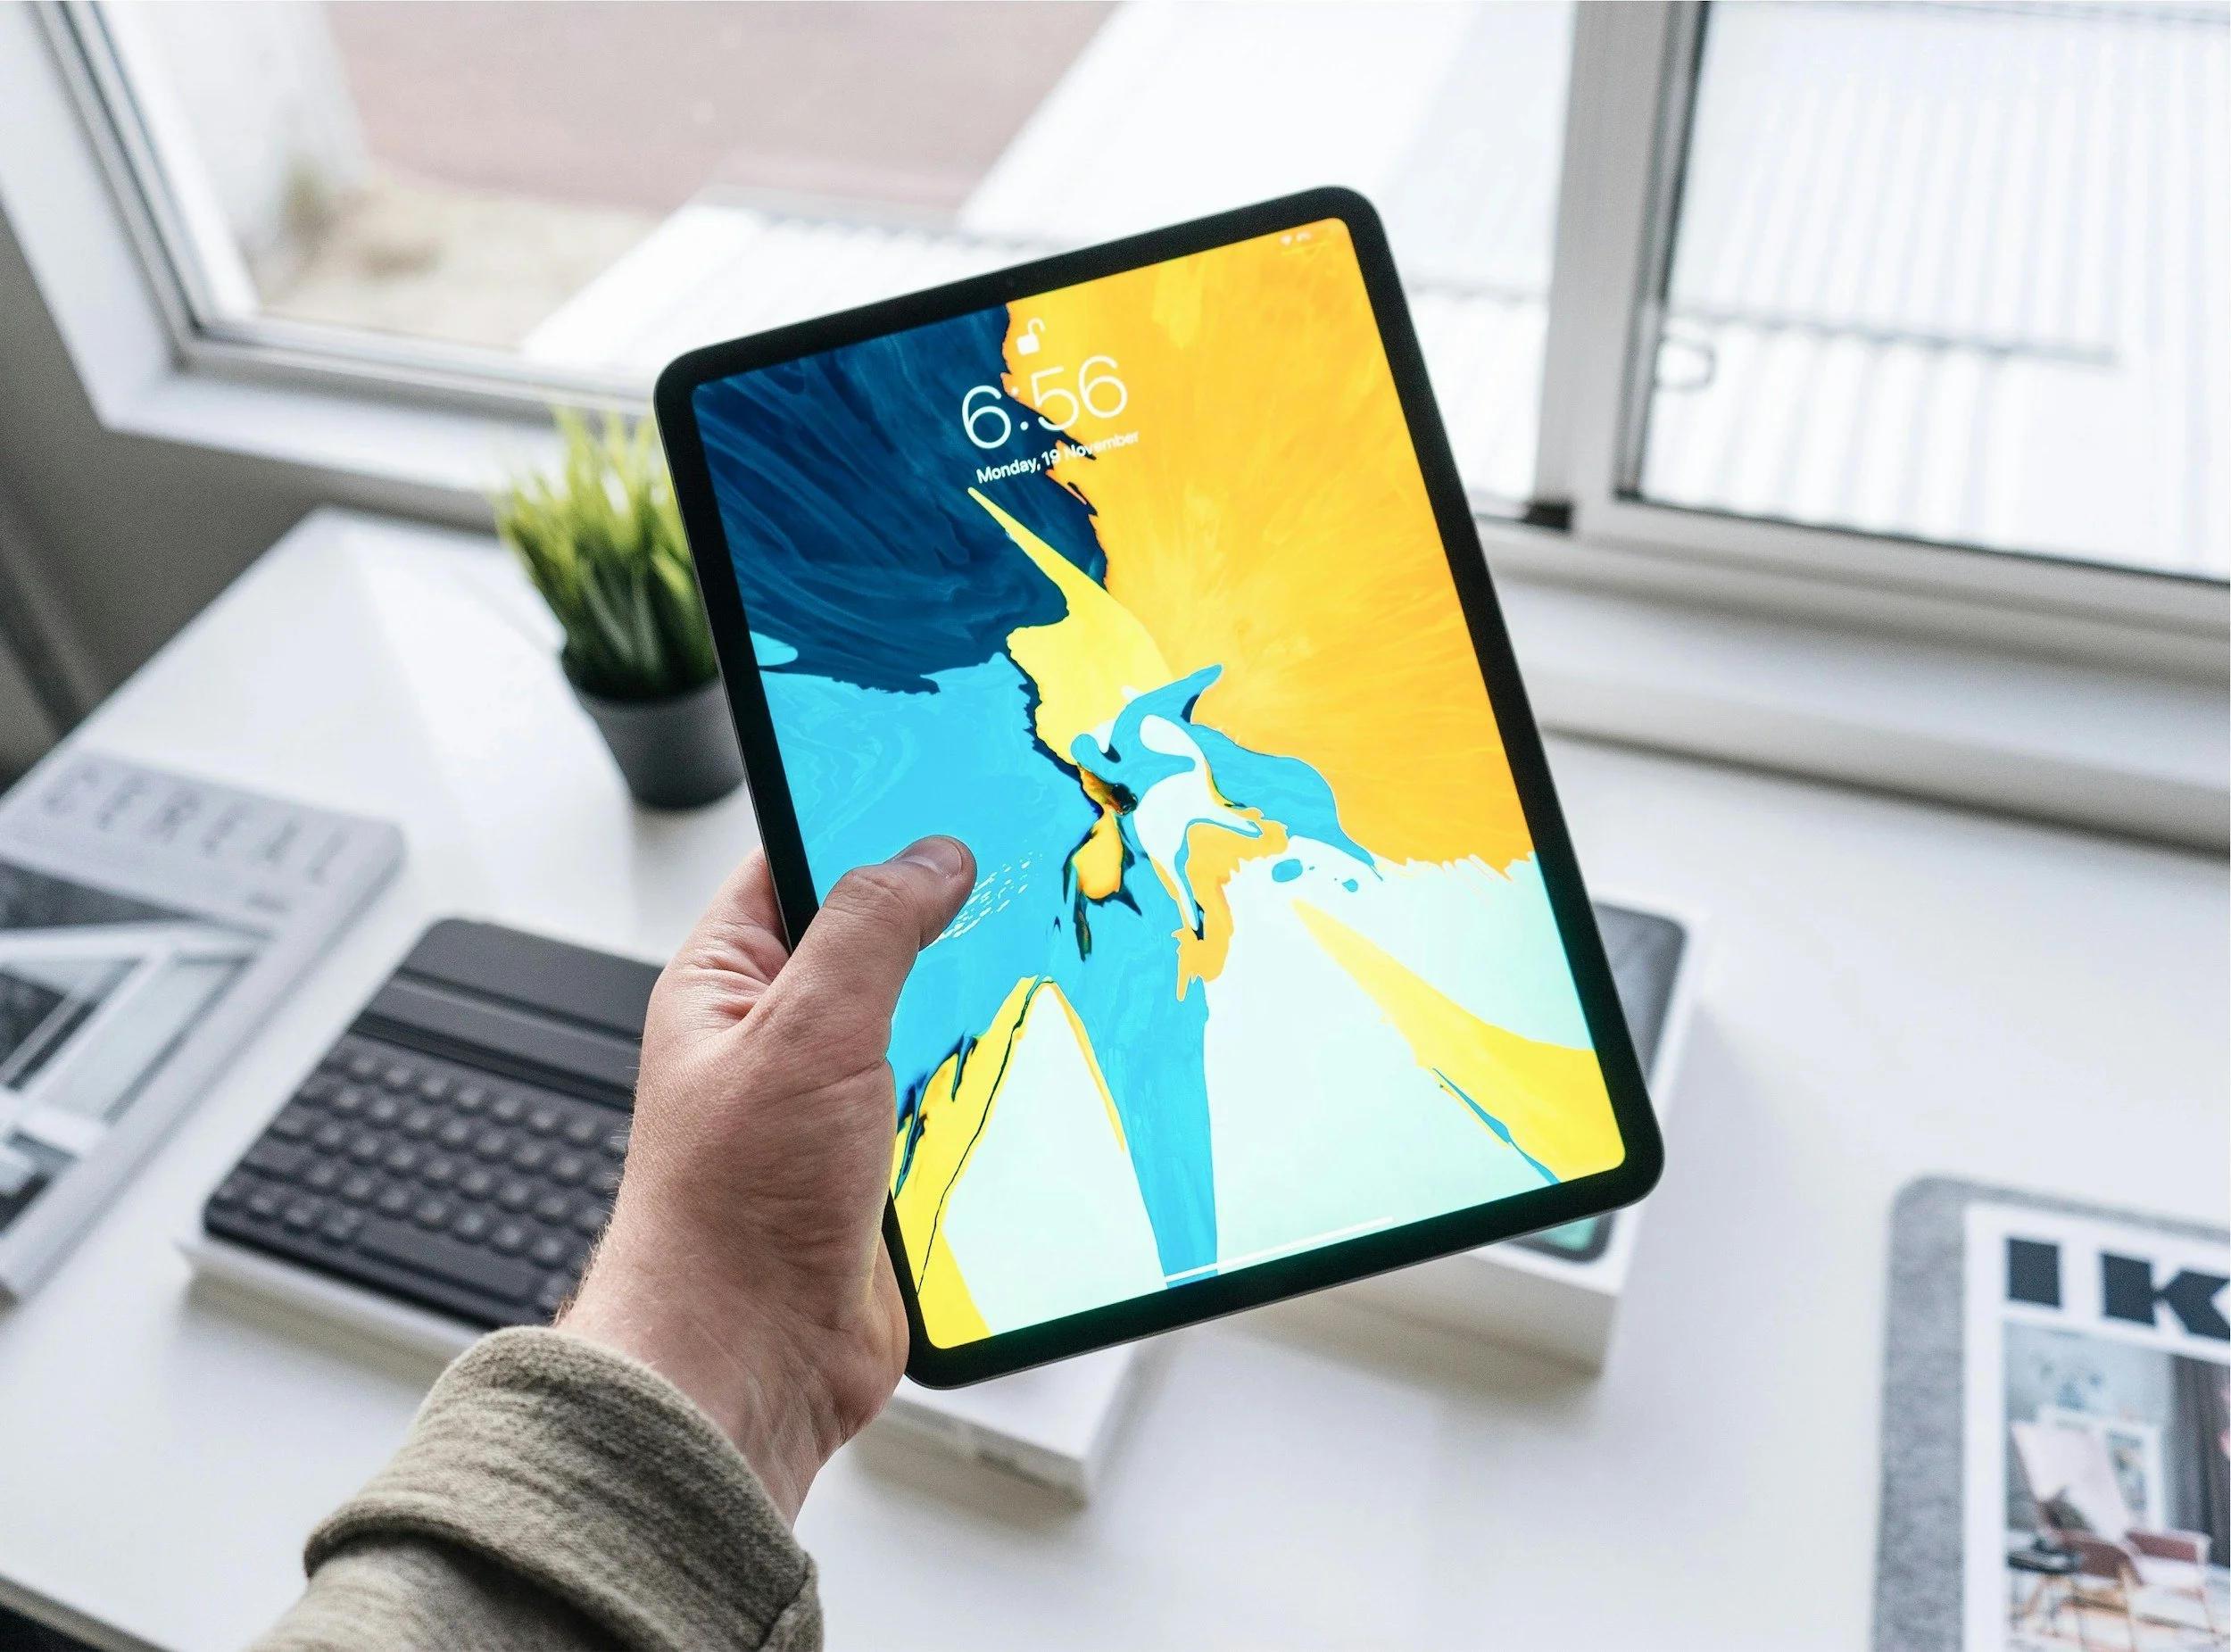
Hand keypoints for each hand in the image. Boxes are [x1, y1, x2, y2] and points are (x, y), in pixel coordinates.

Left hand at [560, 836, 973, 1521]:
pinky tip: (1034, 1075)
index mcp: (728, 984)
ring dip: (975, 1013)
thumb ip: (870, 930)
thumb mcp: (804, 1033)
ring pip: (926, 1023)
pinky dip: (991, 1093)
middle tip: (1021, 876)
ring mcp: (833, 1104)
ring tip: (1040, 970)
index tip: (943, 785)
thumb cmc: (725, 1217)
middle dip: (946, 918)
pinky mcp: (883, 1169)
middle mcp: (778, 1036)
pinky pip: (952, 1104)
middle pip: (879, 941)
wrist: (746, 1369)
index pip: (797, 860)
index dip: (863, 817)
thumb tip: (931, 856)